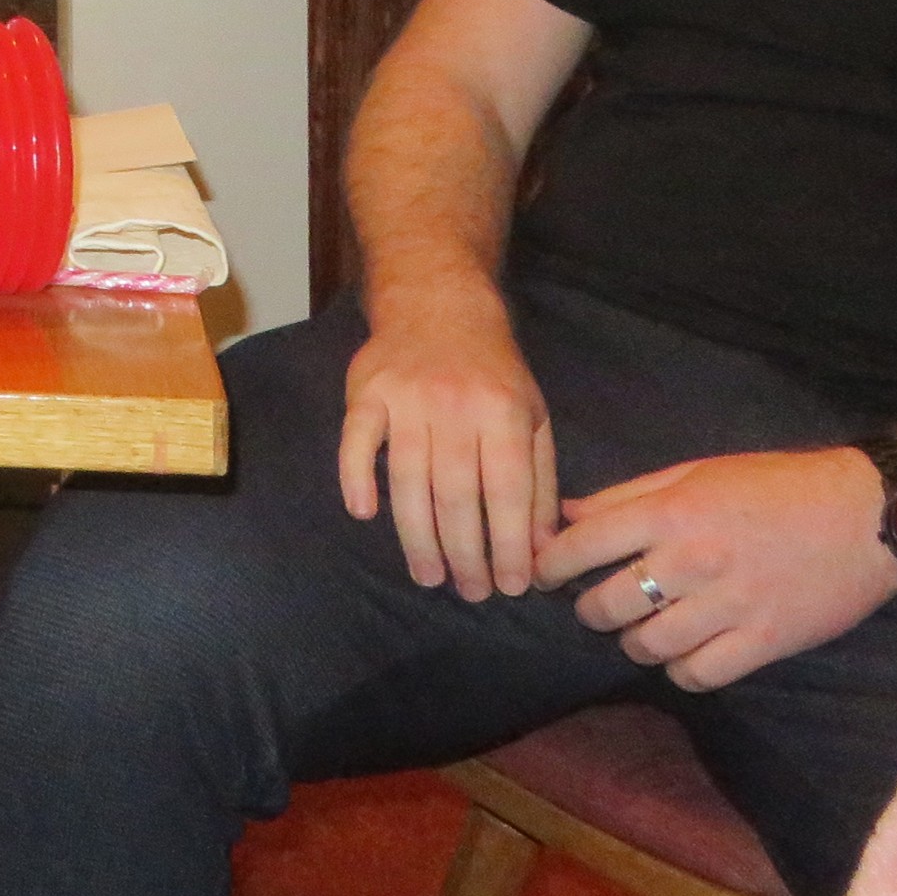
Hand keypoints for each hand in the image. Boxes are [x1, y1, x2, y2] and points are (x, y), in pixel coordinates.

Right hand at [340, 276, 558, 599]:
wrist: (437, 304)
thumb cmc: (491, 371)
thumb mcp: (533, 416)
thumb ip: (538, 480)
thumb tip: (540, 548)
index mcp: (504, 412)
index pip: (508, 491)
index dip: (510, 544)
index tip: (511, 586)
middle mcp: (456, 406)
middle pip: (458, 494)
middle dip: (466, 553)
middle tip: (470, 592)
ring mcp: (406, 399)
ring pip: (409, 479)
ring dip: (418, 536)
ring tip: (429, 577)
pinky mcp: (365, 392)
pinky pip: (356, 441)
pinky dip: (356, 476)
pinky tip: (363, 513)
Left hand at [536, 447, 896, 691]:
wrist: (868, 515)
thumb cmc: (778, 486)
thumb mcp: (698, 472)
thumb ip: (630, 496)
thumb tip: (567, 514)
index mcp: (673, 511)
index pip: (582, 545)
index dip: (550, 564)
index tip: (543, 574)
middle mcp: (694, 559)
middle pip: (607, 604)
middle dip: (589, 610)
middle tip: (596, 607)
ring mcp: (730, 604)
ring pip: (648, 646)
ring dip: (634, 643)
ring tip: (641, 631)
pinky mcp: (766, 641)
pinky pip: (698, 674)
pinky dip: (681, 670)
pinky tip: (685, 654)